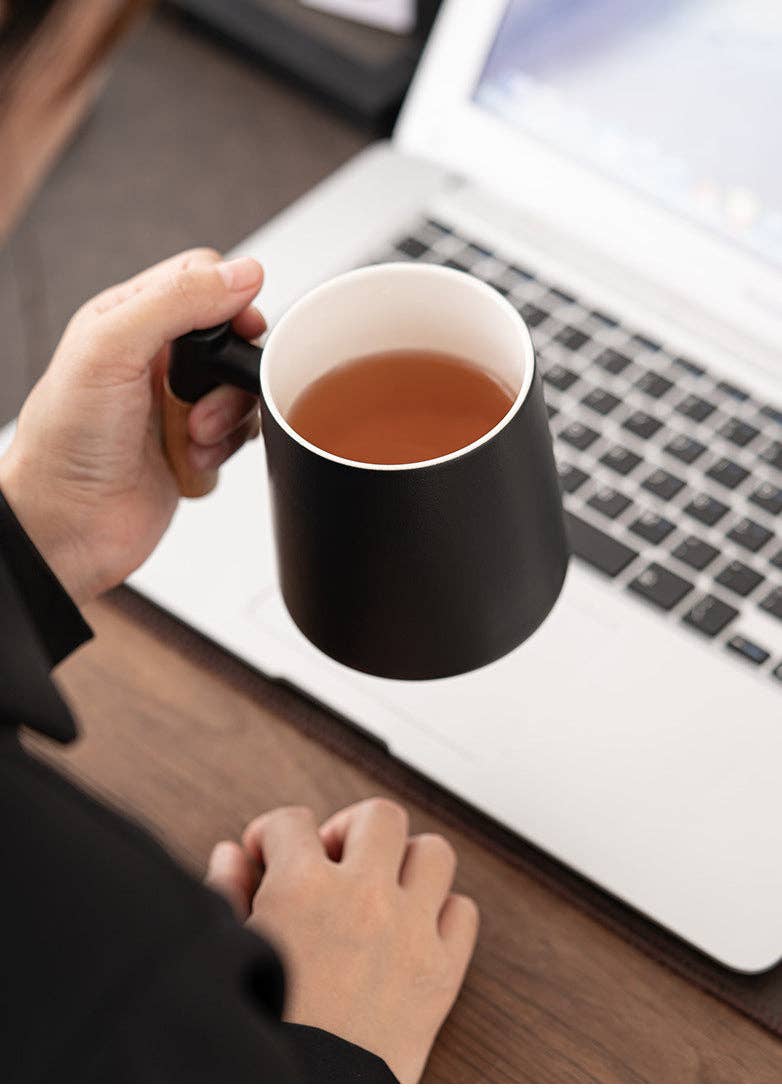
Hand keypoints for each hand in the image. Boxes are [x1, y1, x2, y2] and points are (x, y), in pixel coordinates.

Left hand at [0, 248, 264, 604]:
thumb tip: (243, 273)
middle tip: (201, 396)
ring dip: (226, 419)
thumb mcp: (112, 349)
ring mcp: (177, 406)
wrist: (67, 526)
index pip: (201, 279)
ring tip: (190, 435)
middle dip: (231, 372)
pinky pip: (237, 441)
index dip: (230, 298)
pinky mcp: (193, 450)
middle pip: (233, 340)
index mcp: (129, 319)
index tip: (237, 328)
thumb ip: (177, 300)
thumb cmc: (65, 442)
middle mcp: (155, 360)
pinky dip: (220, 454)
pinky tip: (188, 461)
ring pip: (241, 393)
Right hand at [205, 798, 478, 1082]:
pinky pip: (463, 912)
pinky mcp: (441, 973)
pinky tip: (413, 928)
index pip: (292, 821)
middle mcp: (362, 897)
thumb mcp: (232, 953)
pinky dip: (442, 912)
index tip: (269, 855)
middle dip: (351, 829)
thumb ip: (227, 891)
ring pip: (434, 852)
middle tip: (334, 858)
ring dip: (407, 862)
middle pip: (379, 816)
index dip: (274, 834)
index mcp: (302, 889)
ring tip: (382, 885)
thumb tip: (233, 853)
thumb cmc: (264, 1032)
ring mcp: (410, 931)